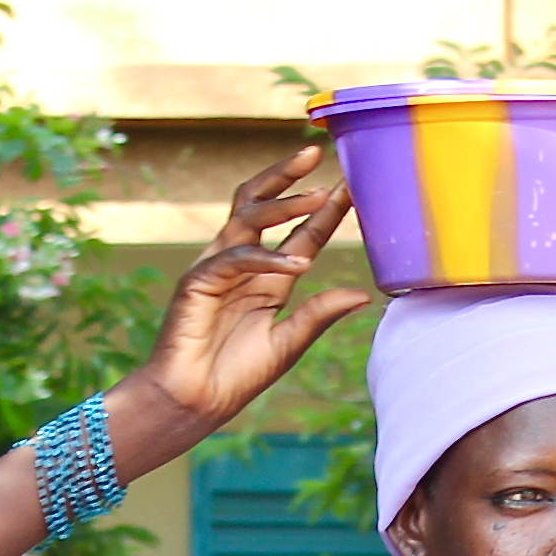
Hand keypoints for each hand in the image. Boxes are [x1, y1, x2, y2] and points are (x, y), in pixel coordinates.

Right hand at [119, 149, 368, 470]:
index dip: (325, 210)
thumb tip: (362, 294)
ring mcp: (217, 268)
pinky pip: (234, 258)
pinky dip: (266, 257)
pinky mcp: (197, 281)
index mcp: (267, 278)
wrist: (193, 402)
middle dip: (287, 176)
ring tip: (320, 195)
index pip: (300, 233)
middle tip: (316, 153)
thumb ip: (320, 315)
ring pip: (247, 218)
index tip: (351, 185)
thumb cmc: (234, 375)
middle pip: (261, 203)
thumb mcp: (289, 343)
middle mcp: (242, 264)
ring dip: (285, 204)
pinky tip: (297, 263)